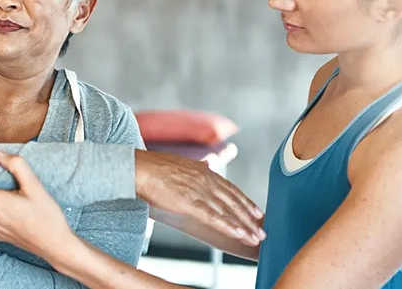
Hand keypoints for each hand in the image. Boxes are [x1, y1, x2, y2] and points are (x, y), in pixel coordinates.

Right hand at [135, 150, 264, 245]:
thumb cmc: (155, 167)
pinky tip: (240, 234)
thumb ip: (197, 167)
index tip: (256, 212)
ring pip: (227, 211)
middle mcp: (206, 180)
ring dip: (244, 225)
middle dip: (249, 217)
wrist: (139, 168)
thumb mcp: (182, 163)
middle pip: (233, 201)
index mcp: (204, 171)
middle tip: (261, 230)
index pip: (230, 189)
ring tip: (256, 237)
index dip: (245, 201)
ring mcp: (199, 191)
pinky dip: (229, 226)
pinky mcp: (190, 203)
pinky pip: (214, 217)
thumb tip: (207, 163)